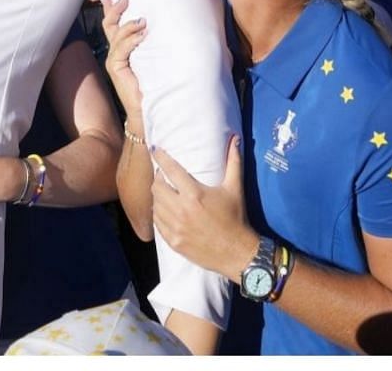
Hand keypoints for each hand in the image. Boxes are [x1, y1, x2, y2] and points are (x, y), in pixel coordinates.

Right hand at [90, 0, 146, 120]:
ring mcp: (114, 60)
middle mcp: (115, 53)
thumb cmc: (155, 82)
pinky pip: (122, 49)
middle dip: (115, 10)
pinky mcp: (117, 68)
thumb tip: (160, 24)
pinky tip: (143, 34)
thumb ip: (152, 42)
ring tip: (144, 20)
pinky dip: (132, 40)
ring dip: (130, 25)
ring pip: (116, 35)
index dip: (111, 10)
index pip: (113, 26)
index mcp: (123, 49)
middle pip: (109, 26)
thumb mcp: (153, 56)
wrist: (148, 106)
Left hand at [150, 140, 254, 276]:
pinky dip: (158, 214)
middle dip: (158, 179)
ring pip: (155, 205)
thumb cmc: (236, 217)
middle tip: (164, 176)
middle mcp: (181, 209)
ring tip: (164, 193)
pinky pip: (157, 223)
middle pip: (157, 187)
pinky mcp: (173, 241)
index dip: (160, 158)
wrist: (235, 252)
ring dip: (157, 197)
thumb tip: (235, 138)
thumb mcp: (235, 188)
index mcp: (194, 194)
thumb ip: (234, 161)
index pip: (170, 170)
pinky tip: (165, 211)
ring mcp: (175, 227)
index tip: (155, 150)